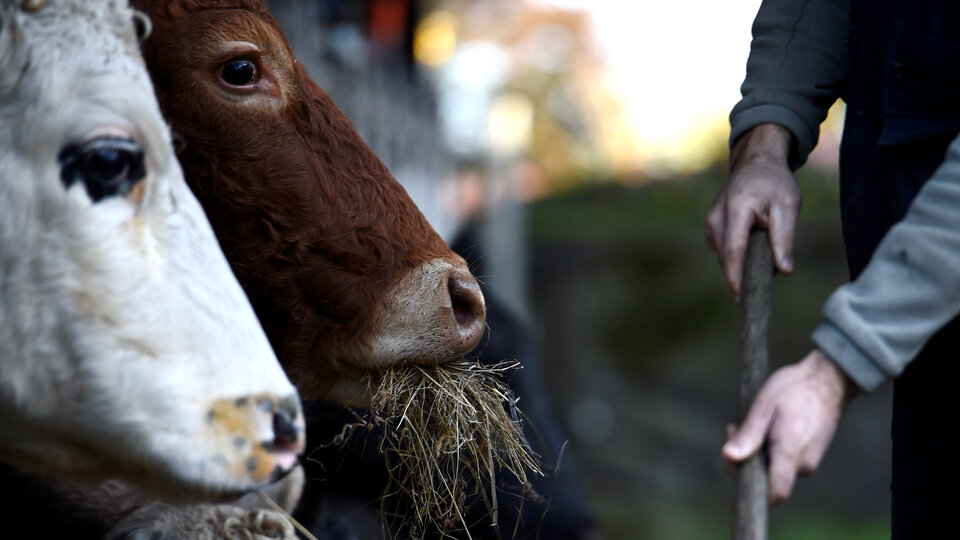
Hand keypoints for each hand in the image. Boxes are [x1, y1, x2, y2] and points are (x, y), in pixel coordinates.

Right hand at [707, 123, 801, 300]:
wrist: (756, 163)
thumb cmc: (775, 183)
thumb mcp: (788, 206)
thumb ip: (784, 238)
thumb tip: (784, 271)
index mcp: (737, 210)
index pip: (733, 251)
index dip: (735, 278)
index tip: (741, 299)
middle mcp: (717, 217)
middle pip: (726, 257)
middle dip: (743, 272)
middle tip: (768, 273)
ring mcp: (711, 221)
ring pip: (723, 255)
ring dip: (741, 262)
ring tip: (763, 251)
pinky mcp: (711, 226)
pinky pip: (722, 249)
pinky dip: (736, 254)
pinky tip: (752, 244)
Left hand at [722, 349, 857, 504]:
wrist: (829, 379)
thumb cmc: (794, 389)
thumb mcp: (763, 407)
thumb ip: (748, 436)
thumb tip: (729, 457)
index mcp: (790, 452)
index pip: (775, 493)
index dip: (752, 492)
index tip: (733, 467)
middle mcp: (803, 464)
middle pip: (767, 481)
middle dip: (744, 461)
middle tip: (733, 430)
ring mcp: (809, 461)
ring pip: (774, 470)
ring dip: (756, 453)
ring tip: (750, 424)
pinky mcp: (810, 455)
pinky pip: (784, 462)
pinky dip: (769, 449)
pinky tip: (764, 428)